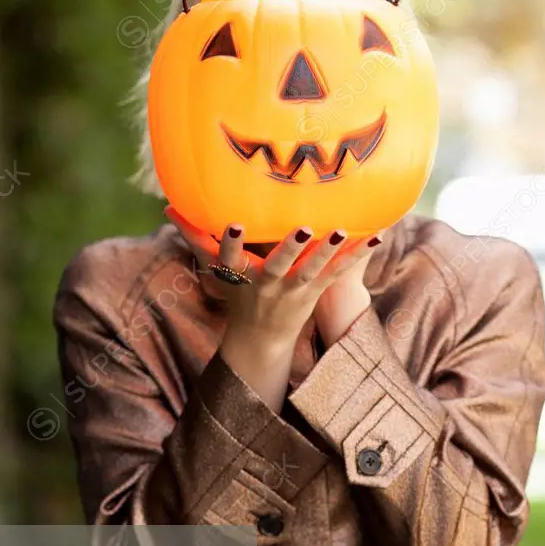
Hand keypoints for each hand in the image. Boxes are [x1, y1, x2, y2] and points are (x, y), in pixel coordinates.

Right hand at [164, 208, 381, 409]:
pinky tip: (377, 235)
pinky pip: (339, 272)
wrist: (261, 338)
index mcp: (239, 276)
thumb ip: (195, 236)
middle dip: (288, 248)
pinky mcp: (317, 291)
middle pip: (277, 266)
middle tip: (303, 228)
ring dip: (328, 251)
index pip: (229, 260)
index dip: (230, 243)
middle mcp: (267, 284)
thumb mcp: (214, 269)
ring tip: (342, 230)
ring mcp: (294, 290)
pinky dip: (357, 255)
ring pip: (312, 270)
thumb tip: (167, 207)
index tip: (234, 224)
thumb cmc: (237, 292)